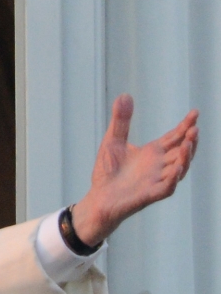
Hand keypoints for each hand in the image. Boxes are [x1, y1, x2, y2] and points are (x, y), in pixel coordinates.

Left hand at [73, 94, 198, 245]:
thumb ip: (121, 121)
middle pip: (182, 151)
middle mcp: (160, 165)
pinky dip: (173, 178)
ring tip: (189, 143)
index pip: (175, 137)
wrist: (98, 199)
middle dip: (190, 140)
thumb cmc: (107, 173)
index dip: (186, 125)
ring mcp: (157, 180)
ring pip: (179, 168)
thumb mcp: (113, 141)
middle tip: (194, 128)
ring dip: (186, 156)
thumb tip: (124, 95)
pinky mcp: (150, 195)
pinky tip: (177, 168)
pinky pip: (167, 186)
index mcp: (153, 153)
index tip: (195, 112)